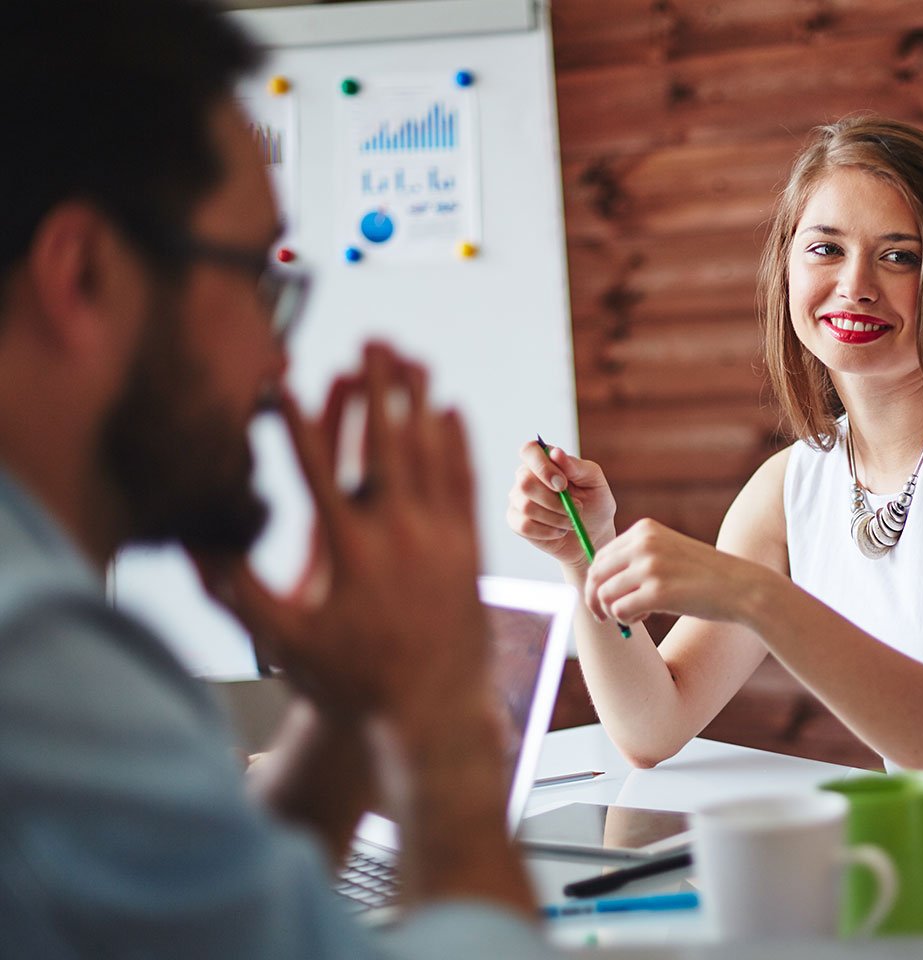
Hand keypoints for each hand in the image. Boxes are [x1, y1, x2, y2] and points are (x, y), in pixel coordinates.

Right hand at [198, 343, 488, 723]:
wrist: (433, 717)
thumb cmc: (354, 684)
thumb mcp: (286, 645)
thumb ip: (238, 593)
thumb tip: (192, 546)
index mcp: (352, 554)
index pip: (319, 470)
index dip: (299, 420)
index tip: (283, 378)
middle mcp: (402, 537)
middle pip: (388, 445)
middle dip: (379, 388)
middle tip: (372, 340)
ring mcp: (442, 540)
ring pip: (433, 455)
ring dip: (420, 402)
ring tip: (411, 359)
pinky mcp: (469, 551)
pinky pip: (465, 483)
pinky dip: (458, 444)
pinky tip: (451, 411)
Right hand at [507, 440, 616, 569]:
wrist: (593, 534)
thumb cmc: (594, 502)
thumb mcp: (594, 481)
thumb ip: (576, 466)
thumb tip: (555, 453)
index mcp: (545, 461)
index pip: (529, 450)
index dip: (543, 466)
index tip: (563, 484)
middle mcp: (526, 477)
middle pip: (525, 483)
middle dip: (554, 500)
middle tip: (577, 507)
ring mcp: (518, 500)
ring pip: (526, 507)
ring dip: (556, 517)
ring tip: (571, 520)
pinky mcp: (516, 522)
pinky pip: (524, 526)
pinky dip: (548, 531)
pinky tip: (560, 531)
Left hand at [584, 518, 771, 626]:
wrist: (740, 587)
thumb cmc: (703, 575)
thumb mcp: (668, 551)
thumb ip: (637, 557)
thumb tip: (598, 581)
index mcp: (644, 530)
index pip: (600, 555)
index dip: (596, 581)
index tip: (602, 599)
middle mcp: (643, 544)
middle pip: (596, 575)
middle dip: (594, 599)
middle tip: (602, 617)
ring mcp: (650, 567)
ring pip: (604, 595)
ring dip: (613, 612)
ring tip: (635, 615)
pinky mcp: (657, 592)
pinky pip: (620, 611)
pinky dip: (626, 620)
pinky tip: (645, 617)